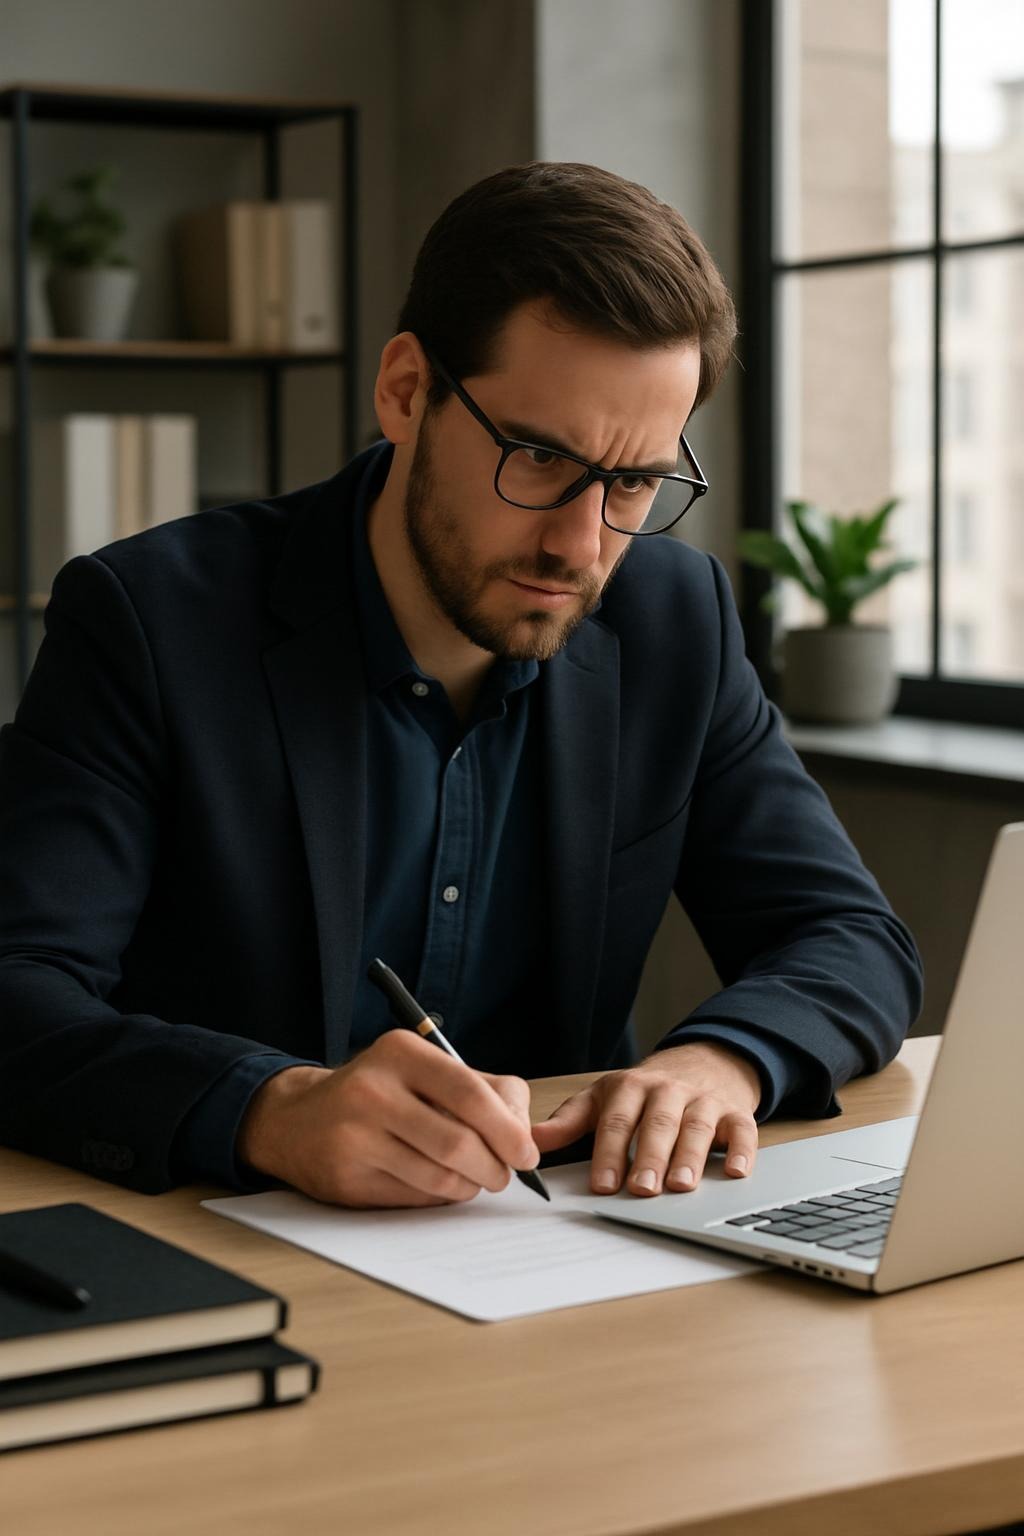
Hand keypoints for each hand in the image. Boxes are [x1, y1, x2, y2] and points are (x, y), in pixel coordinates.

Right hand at [236, 1029, 539, 1208]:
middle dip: (494, 1168)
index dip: (508, 1130)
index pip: (470, 1093)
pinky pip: (414, 1199)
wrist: (298, 1119)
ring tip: (469, 1178)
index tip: (526, 1154)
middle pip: (458, 1142)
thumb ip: (487, 1091)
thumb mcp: (428, 1071)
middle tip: (503, 1175)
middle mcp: (372, 1089)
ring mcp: (354, 1135)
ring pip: (439, 1177)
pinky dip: (437, 1198)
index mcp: (401, 1052)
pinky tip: (433, 1182)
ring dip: (468, 1187)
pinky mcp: (345, 1178)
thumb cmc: (382, 1093)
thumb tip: (528, 1137)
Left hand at [530, 1041, 760, 1196]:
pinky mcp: (736, 1112)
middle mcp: (668, 1091)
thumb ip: (570, 1122)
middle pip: (658, 1125)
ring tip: (681, 1186)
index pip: (617, 1121)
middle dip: (649, 1158)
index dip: (609, 1152)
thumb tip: (532, 1142)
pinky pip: (743, 1130)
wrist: (703, 1061)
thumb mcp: (604, 1098)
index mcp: (630, 1087)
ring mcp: (704, 1100)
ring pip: (697, 1127)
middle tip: (641, 1189)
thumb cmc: (646, 1091)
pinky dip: (744, 1151)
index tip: (603, 1184)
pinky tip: (738, 1173)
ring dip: (690, 1157)